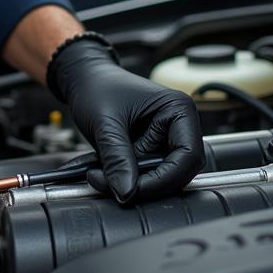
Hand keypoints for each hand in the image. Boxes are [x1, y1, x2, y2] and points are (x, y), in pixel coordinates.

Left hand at [48, 36, 202, 202]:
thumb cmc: (97, 87)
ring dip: (132, 185)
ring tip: (100, 176)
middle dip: (145, 185)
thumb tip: (126, 192)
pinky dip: (125, 180)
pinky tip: (104, 173)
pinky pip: (145, 175)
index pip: (188, 155)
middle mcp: (177, 126)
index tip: (133, 190)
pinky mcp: (150, 150)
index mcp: (178, 109)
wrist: (83, 80)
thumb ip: (117, 157)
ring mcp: (164, 140)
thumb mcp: (105, 122)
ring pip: (160, 178)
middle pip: (178, 172)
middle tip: (114, 188)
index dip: (164, 178)